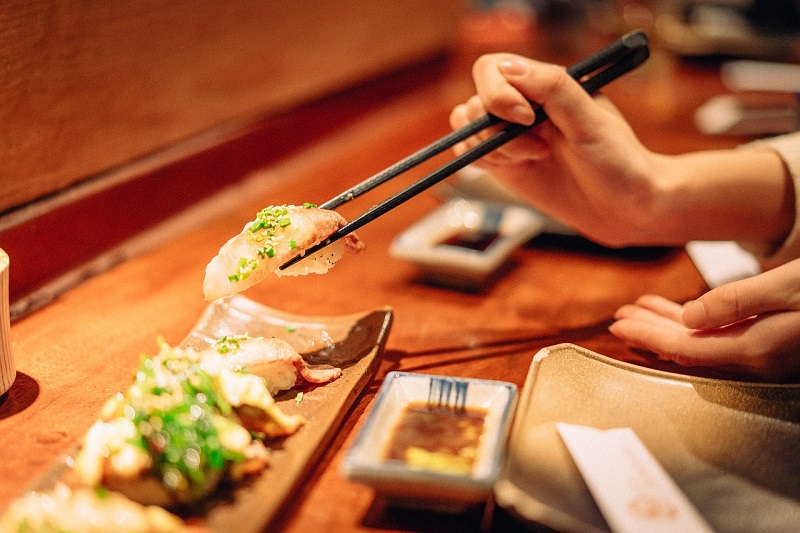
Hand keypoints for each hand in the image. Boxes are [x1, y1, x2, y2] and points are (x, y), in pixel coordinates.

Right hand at [449, 53, 792, 249]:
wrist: (635, 211)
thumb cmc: (627, 167)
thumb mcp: (593, 125)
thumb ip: (554, 91)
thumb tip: (511, 72)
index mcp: (549, 88)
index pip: (496, 70)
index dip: (496, 89)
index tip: (522, 113)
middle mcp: (529, 110)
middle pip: (475, 99)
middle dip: (490, 120)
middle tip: (528, 140)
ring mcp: (518, 140)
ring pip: (472, 131)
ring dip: (491, 146)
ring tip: (530, 159)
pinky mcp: (514, 169)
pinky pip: (480, 161)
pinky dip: (490, 165)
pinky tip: (523, 171)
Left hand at [609, 259, 799, 380]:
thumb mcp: (787, 288)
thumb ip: (737, 302)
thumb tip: (689, 316)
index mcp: (756, 349)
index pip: (684, 348)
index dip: (648, 337)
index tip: (619, 325)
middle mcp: (758, 361)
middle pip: (688, 349)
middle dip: (649, 332)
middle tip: (619, 318)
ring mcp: (766, 357)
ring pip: (704, 343)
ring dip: (668, 326)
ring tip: (639, 311)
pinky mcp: (772, 347)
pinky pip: (723, 339)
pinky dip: (697, 325)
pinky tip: (683, 314)